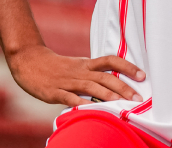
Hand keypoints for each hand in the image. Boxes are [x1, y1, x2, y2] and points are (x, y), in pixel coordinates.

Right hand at [6, 44, 145, 106]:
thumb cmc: (57, 67)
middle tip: (138, 97)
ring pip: (91, 87)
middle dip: (123, 87)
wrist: (28, 61)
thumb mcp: (78, 66)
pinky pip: (70, 98)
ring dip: (108, 96)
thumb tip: (115, 82)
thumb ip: (93, 73)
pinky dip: (81, 104)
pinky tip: (91, 110)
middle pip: (105, 77)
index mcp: (86, 64)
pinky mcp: (55, 92)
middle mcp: (80, 71)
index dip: (127, 67)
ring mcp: (68, 82)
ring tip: (122, 105)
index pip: (111, 61)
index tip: (142, 75)